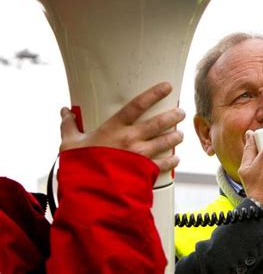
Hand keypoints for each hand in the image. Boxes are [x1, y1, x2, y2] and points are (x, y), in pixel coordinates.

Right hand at [60, 82, 184, 171]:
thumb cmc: (80, 167)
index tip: (167, 86)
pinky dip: (172, 162)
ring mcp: (141, 155)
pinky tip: (176, 159)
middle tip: (181, 112)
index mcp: (114, 128)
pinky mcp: (146, 172)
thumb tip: (64, 111)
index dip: (154, 93)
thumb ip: (69, 126)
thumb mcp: (70, 144)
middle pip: (159, 122)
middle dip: (173, 116)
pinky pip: (164, 165)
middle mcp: (131, 139)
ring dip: (176, 137)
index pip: (138, 105)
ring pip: (166, 142)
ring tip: (181, 134)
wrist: (91, 194)